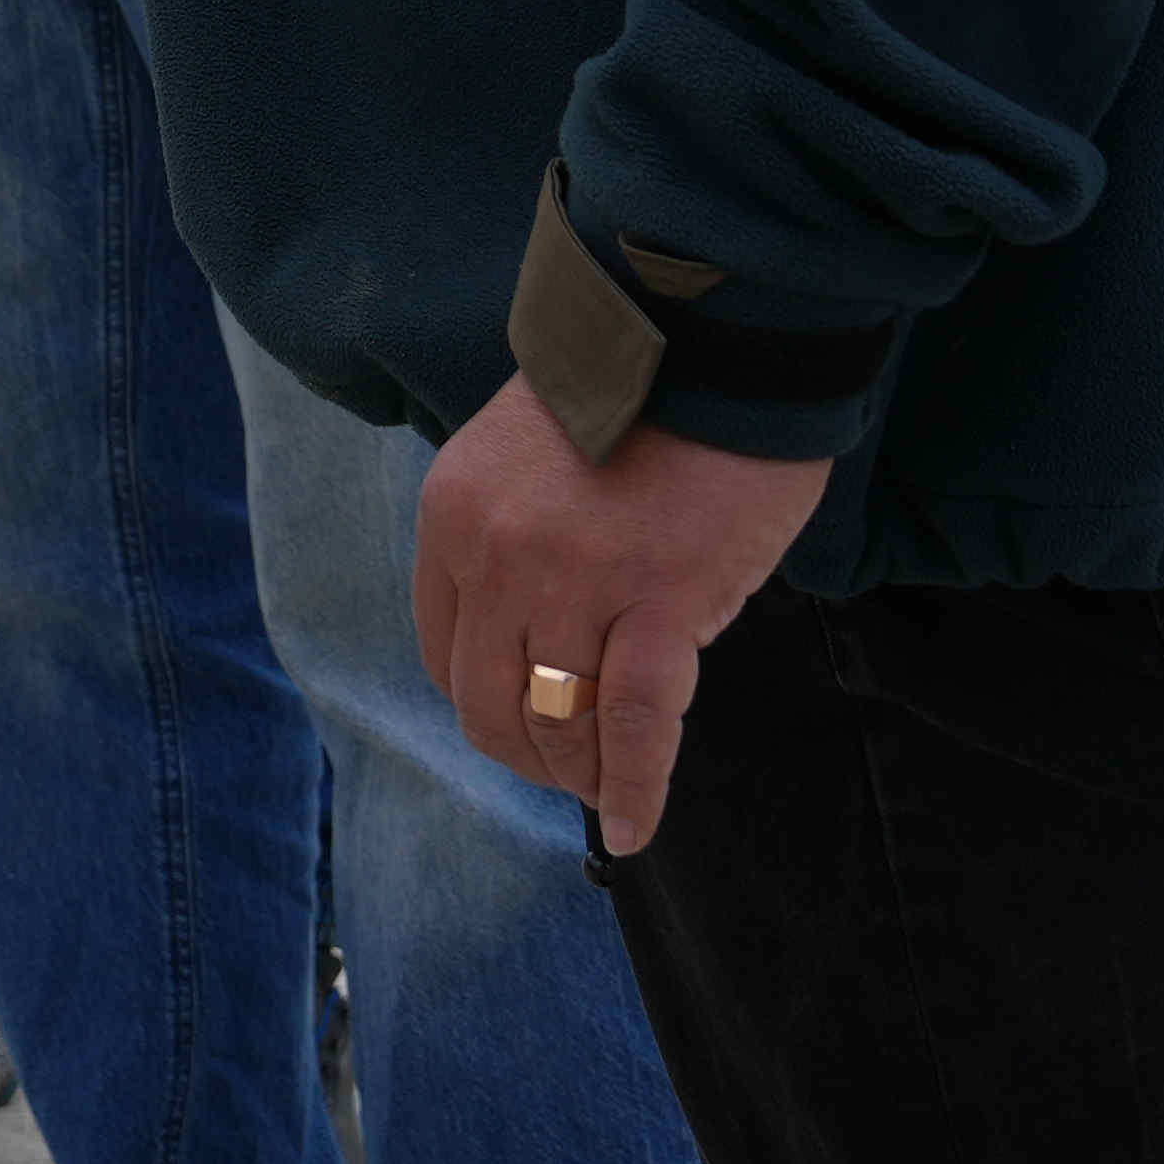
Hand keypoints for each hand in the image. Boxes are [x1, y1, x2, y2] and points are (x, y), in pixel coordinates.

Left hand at [408, 388, 836, 850]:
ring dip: (581, 773)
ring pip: (559, 720)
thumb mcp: (528, 456)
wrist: (718, 334)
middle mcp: (496, 553)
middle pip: (489, 701)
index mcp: (453, 513)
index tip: (523, 726)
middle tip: (570, 775)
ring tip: (607, 794)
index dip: (484, 703)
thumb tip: (534, 645)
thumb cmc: (643, 394)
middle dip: (529, 753)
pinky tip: (634, 829)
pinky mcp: (656, 600)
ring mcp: (571, 581)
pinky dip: (635, 788)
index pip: (445, 649)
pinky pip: (635, 724)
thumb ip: (515, 542)